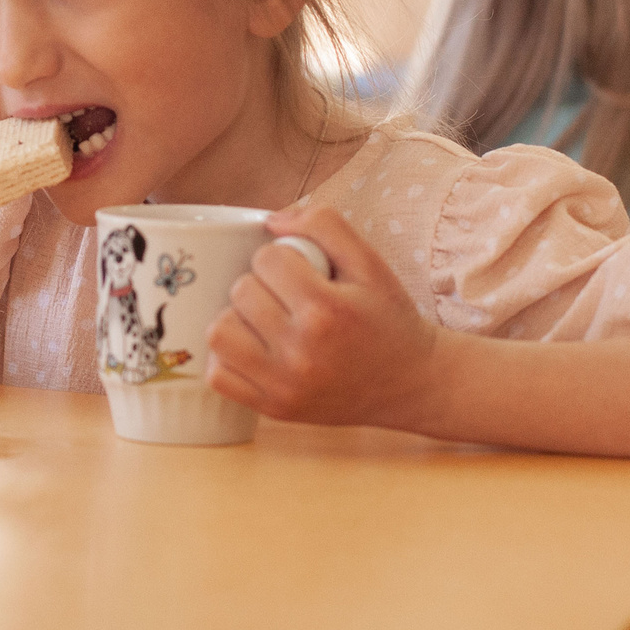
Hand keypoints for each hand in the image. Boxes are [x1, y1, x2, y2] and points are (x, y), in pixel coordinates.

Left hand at [205, 206, 438, 426]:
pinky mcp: (275, 408)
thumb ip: (324, 225)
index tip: (300, 270)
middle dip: (260, 284)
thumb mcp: (370, 263)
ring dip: (235, 318)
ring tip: (264, 320)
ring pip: (218, 332)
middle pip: (240, 292)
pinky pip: (218, 376)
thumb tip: (270, 221)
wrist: (411, 382)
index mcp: (327, 310)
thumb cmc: (388, 319)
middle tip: (285, 295)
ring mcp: (284, 385)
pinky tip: (254, 348)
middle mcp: (301, 351)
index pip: (266, 259)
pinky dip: (228, 358)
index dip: (281, 256)